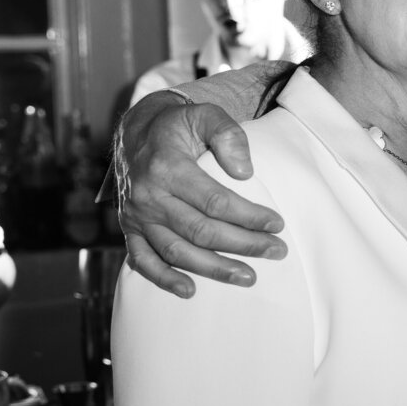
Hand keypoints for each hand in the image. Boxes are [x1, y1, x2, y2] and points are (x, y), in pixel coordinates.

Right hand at [116, 92, 286, 297]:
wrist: (135, 133)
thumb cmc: (178, 126)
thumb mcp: (204, 114)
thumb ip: (228, 134)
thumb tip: (244, 172)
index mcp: (167, 167)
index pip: (214, 201)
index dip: (248, 216)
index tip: (276, 224)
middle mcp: (148, 195)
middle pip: (200, 230)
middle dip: (243, 244)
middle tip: (276, 251)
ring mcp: (136, 216)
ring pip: (177, 251)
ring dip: (214, 269)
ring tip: (248, 277)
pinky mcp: (130, 229)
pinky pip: (143, 260)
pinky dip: (164, 279)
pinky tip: (190, 291)